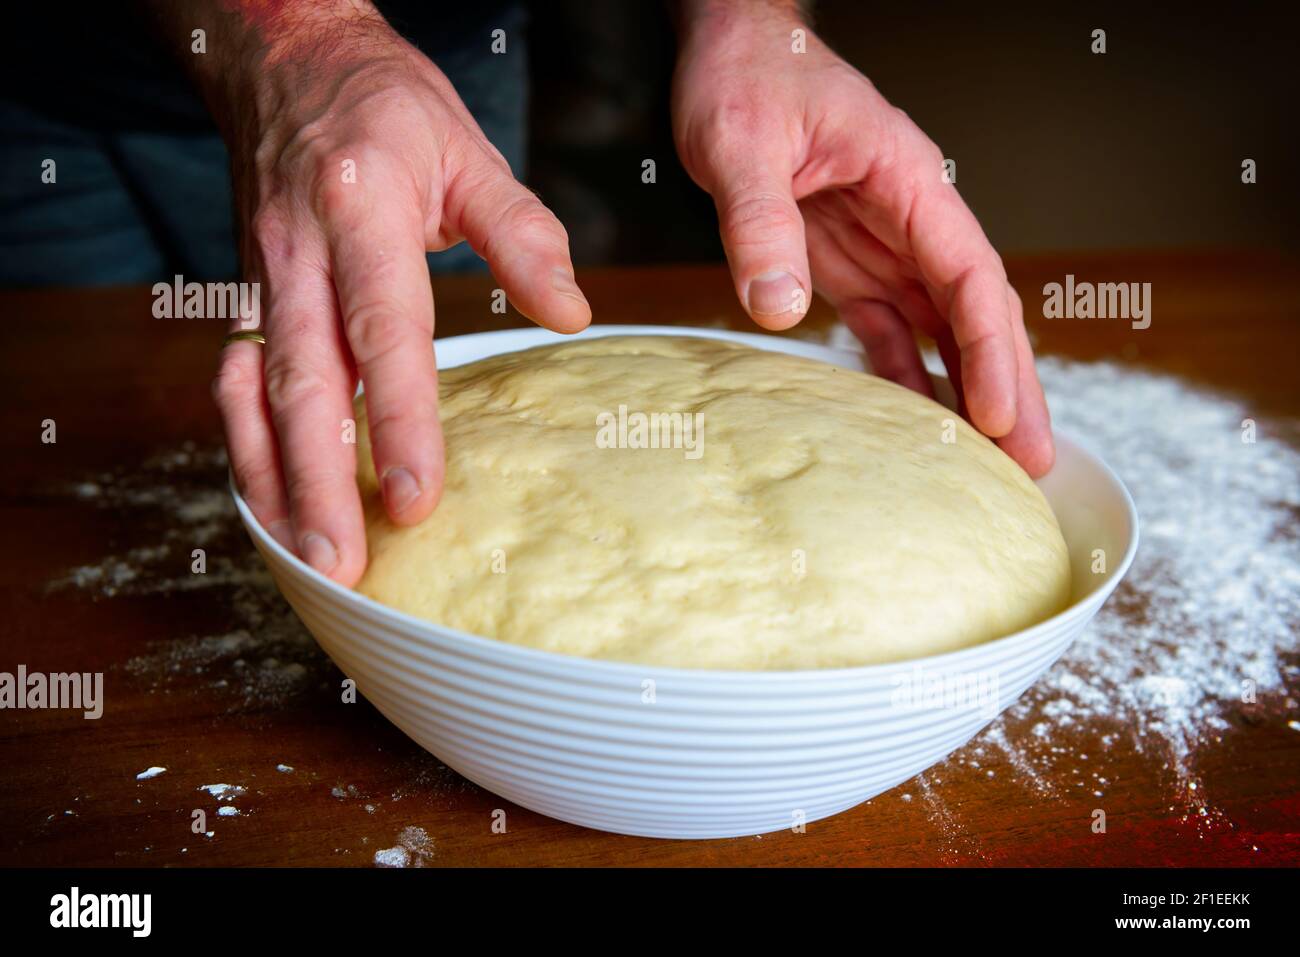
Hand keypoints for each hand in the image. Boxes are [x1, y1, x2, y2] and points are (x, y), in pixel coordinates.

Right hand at [195, 3, 588, 583]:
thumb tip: (570, 314)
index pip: (384, 334)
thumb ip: (521, 234)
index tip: (417, 498)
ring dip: (276, 480)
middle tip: (343, 564)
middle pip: (304, 385)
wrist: (284, 56)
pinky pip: (235, 380)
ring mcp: (263, 277)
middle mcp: (299, 253)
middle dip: (321, 483)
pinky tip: (270, 499)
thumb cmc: (384, 104)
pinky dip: (248, 444)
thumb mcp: (468, 149)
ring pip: (257, 394)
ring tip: (306, 556)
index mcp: (362, 210)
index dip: (398, 422)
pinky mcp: (248, 294)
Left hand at [671, 2, 1053, 474]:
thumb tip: (777, 309)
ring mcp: (884, 244)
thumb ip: (759, 224)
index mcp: (908, 181)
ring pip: (943, 326)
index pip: (969, 274)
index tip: (1000, 413)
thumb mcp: (742, 144)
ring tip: (993, 462)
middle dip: (1009, 384)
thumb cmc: (747, 78)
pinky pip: (890, 327)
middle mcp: (909, 218)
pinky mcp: (850, 263)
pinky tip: (919, 424)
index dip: (989, 348)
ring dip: (968, 390)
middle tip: (1033, 462)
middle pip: (976, 310)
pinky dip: (906, 375)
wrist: (731, 53)